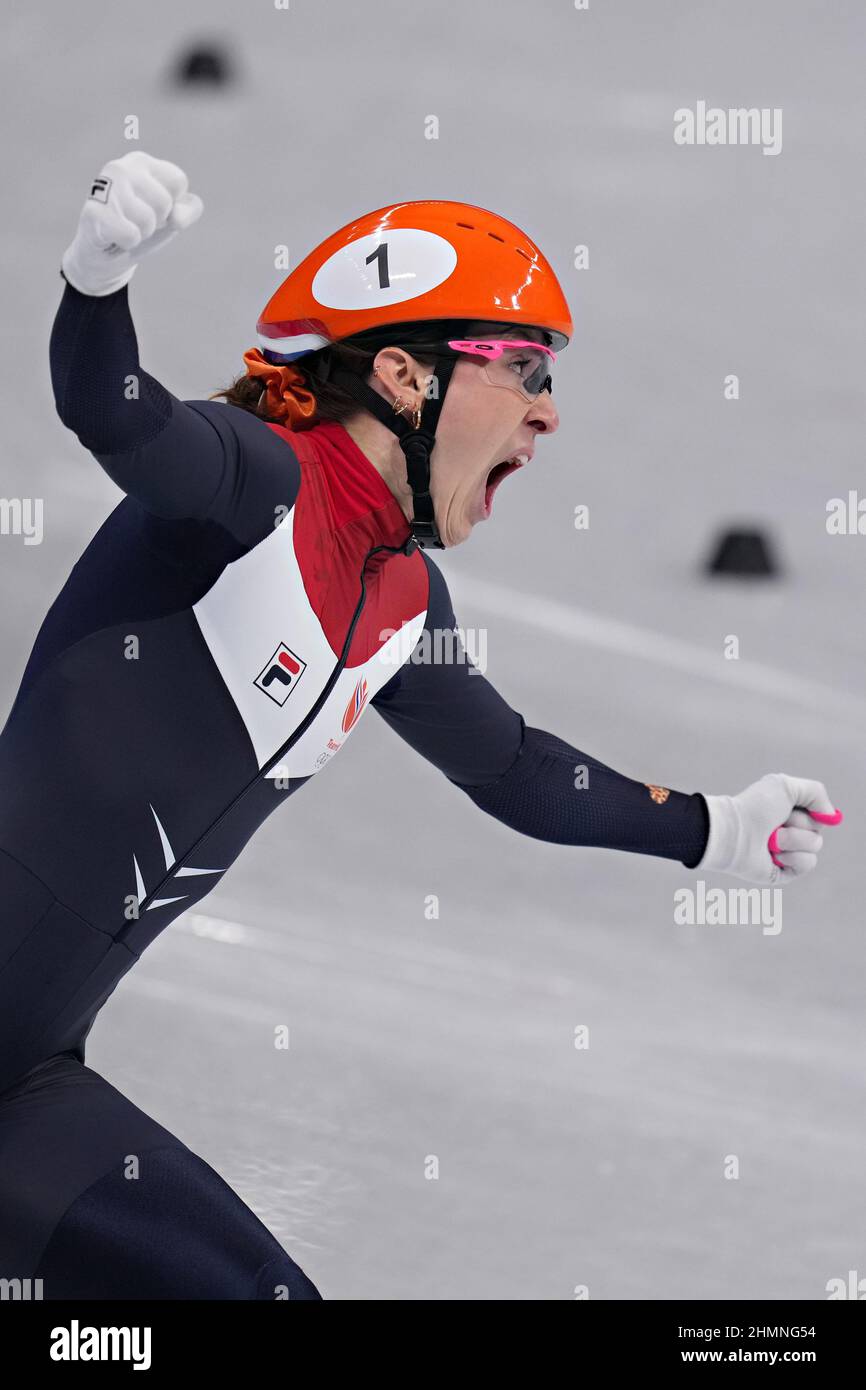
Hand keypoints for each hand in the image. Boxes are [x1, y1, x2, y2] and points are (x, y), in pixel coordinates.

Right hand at [61, 151, 203, 296]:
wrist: (103, 256)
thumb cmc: (139, 229)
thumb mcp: (171, 218)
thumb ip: (188, 211)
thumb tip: (176, 217)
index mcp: (141, 163)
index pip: (178, 181)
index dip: (172, 205)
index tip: (153, 209)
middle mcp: (121, 168)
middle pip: (164, 202)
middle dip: (155, 222)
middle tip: (136, 223)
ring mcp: (104, 188)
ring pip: (147, 220)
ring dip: (140, 234)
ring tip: (124, 228)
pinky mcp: (93, 212)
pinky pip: (131, 236)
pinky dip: (127, 243)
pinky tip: (112, 237)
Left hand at [699, 773, 842, 884]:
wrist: (734, 832)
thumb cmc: (755, 807)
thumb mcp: (787, 786)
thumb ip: (816, 793)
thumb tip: (832, 816)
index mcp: (788, 812)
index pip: (817, 814)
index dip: (814, 812)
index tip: (797, 809)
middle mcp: (788, 832)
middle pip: (818, 830)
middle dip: (800, 823)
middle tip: (777, 821)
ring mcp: (787, 853)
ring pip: (815, 846)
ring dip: (794, 839)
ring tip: (771, 839)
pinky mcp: (784, 872)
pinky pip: (808, 863)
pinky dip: (793, 856)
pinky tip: (773, 855)